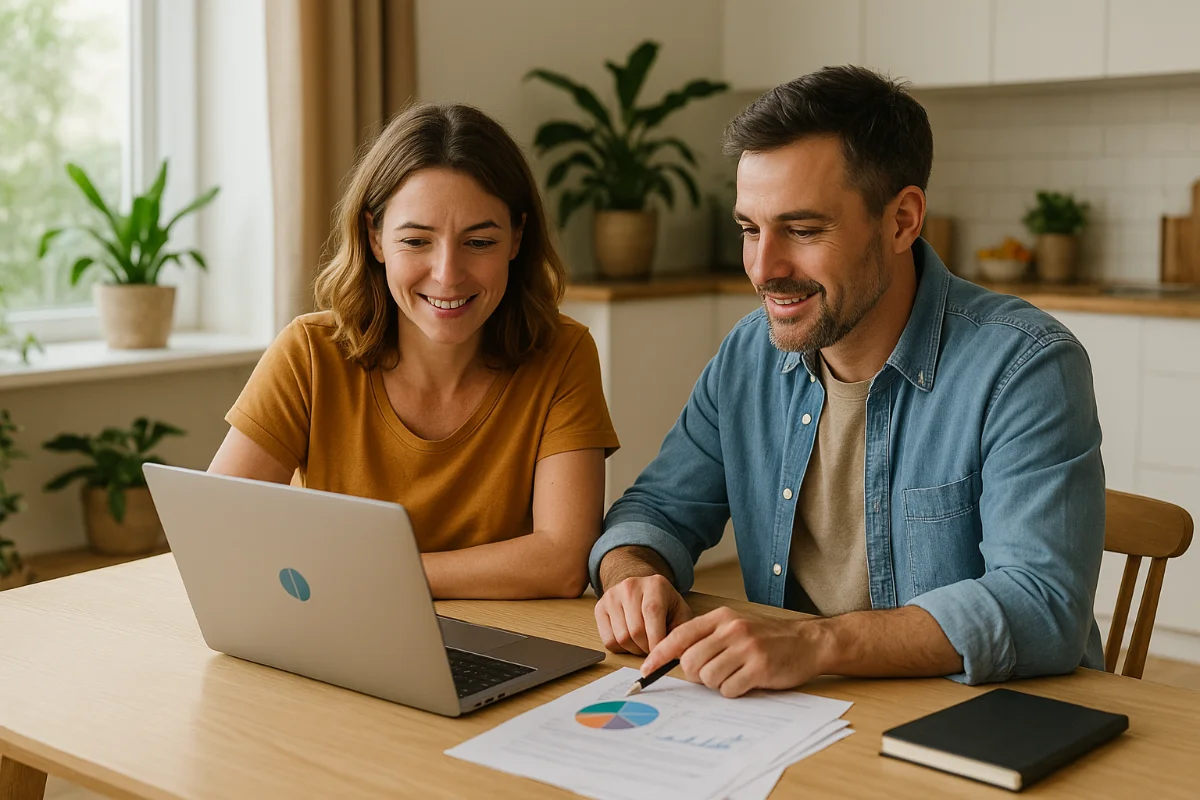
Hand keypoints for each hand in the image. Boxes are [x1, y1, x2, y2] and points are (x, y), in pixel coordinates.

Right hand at [594, 574, 693, 654]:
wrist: (642, 589)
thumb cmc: (663, 604)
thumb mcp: (679, 612)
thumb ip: (681, 631)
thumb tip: (676, 655)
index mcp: (654, 585)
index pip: (652, 614)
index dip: (657, 639)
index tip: (661, 653)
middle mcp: (630, 586)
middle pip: (636, 630)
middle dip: (647, 648)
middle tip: (653, 648)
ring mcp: (612, 596)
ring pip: (621, 638)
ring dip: (634, 649)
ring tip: (643, 643)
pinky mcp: (600, 608)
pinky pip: (608, 641)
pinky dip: (621, 648)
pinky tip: (630, 640)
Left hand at [640, 607, 832, 696]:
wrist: (807, 642)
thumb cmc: (766, 638)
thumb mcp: (733, 628)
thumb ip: (706, 638)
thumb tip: (673, 660)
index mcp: (720, 618)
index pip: (679, 636)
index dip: (659, 655)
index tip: (646, 671)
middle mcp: (731, 629)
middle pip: (690, 662)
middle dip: (695, 675)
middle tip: (712, 674)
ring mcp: (746, 647)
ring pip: (707, 677)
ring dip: (716, 684)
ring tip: (733, 675)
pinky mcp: (760, 667)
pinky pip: (729, 689)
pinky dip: (733, 691)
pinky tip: (746, 682)